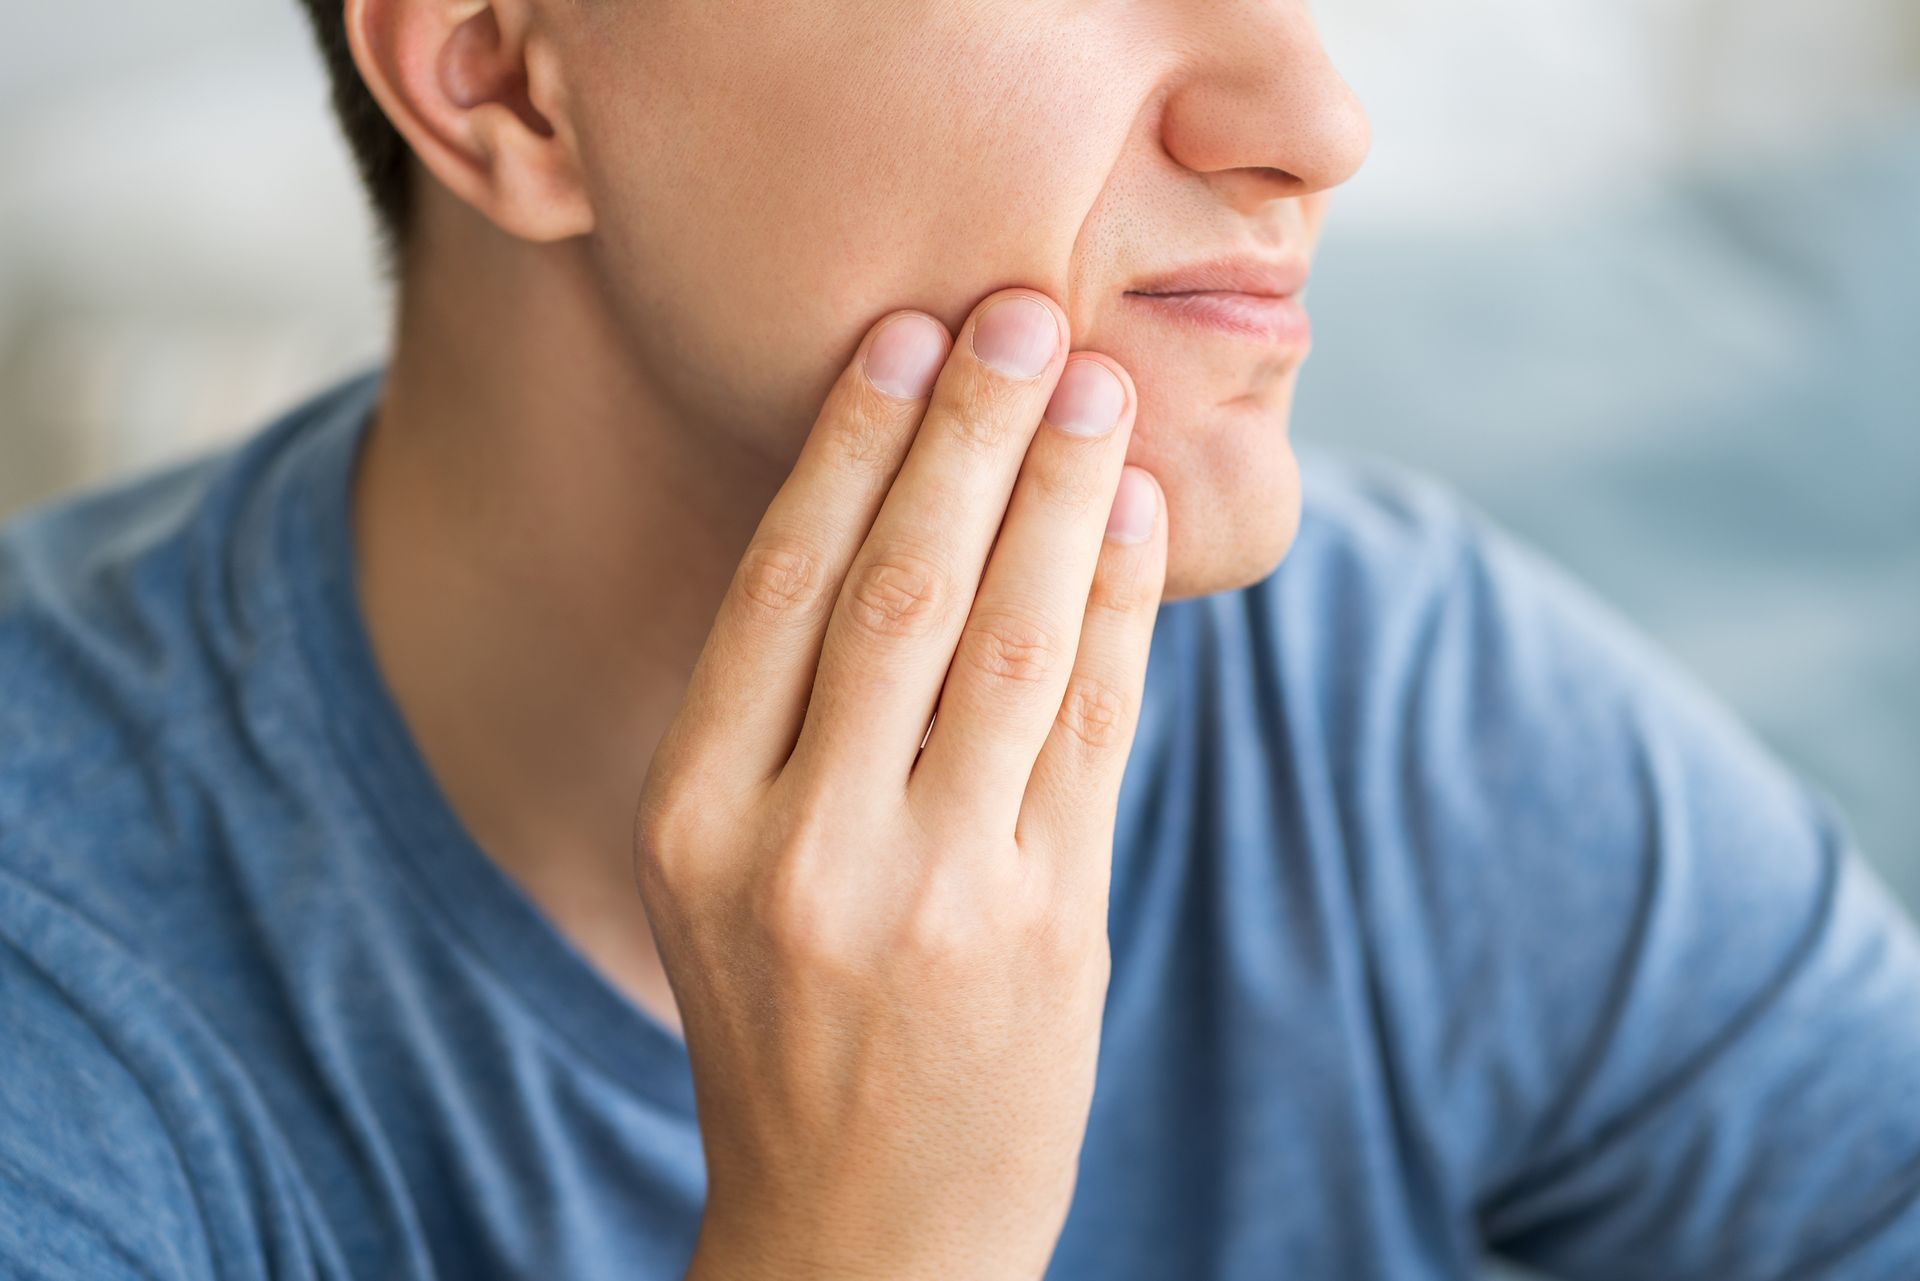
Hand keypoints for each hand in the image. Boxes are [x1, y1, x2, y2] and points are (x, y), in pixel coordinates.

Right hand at [632, 287, 1167, 1280]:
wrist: (864, 1232)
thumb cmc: (786, 1027)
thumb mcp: (721, 878)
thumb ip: (784, 723)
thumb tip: (906, 518)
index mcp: (693, 818)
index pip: (780, 587)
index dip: (854, 446)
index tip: (908, 336)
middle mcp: (802, 848)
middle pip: (899, 589)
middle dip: (972, 434)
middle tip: (1025, 314)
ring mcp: (934, 893)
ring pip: (1013, 642)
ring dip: (1065, 497)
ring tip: (1099, 389)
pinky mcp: (1050, 929)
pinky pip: (1094, 729)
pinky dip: (1120, 609)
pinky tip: (1134, 520)